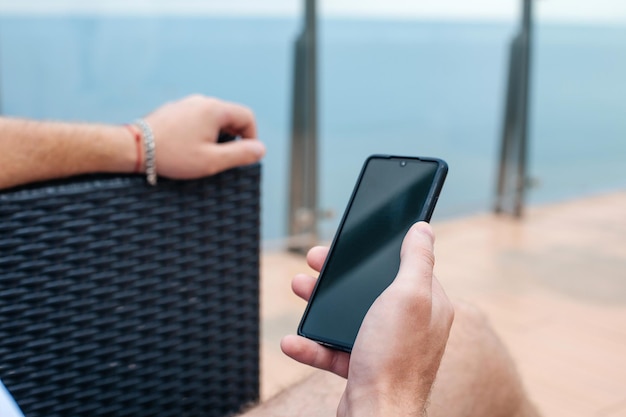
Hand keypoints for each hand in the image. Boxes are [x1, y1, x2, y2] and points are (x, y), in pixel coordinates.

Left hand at [144, 95, 265, 178]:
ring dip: (217, 137)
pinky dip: (201, 134)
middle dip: (234, 138)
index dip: (252, 138)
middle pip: (231, 116)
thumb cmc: (173, 156)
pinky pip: (197, 120)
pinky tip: (189, 150)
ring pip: (214, 119)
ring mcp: (186, 104)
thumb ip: (240, 154)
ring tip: (205, 156)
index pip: (247, 117)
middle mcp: (202, 101)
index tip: (244, 157)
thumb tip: (261, 149)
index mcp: (215, 109)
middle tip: (224, 160)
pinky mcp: (174, 111)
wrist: (133, 148)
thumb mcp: (212, 161)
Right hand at [281, 222, 454, 416]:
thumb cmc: (394, 357)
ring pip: (348, 316)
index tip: (349, 243)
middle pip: (370, 289)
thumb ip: (416, 260)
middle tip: (314, 261)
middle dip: (338, 275)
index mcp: (427, 304)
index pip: (404, 266)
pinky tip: (292, 341)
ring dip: (319, 304)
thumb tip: (423, 229)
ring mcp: (386, 347)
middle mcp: (409, 325)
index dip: (375, 253)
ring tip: (298, 287)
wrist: (376, 416)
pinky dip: (312, 345)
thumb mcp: (407, 296)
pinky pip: (334, 350)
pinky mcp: (364, 367)